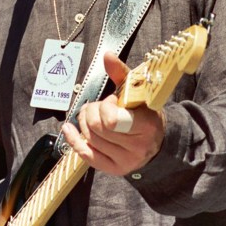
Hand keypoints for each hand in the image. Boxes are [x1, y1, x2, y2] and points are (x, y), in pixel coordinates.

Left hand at [61, 52, 164, 175]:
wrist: (157, 140)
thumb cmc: (144, 111)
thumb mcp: (137, 91)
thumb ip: (121, 74)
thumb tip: (107, 56)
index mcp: (146, 126)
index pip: (111, 120)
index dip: (105, 107)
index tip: (111, 101)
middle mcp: (137, 147)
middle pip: (97, 128)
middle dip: (91, 112)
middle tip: (97, 106)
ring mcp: (126, 161)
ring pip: (90, 139)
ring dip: (85, 122)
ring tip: (92, 115)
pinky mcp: (114, 169)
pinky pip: (86, 155)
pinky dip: (74, 140)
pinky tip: (69, 129)